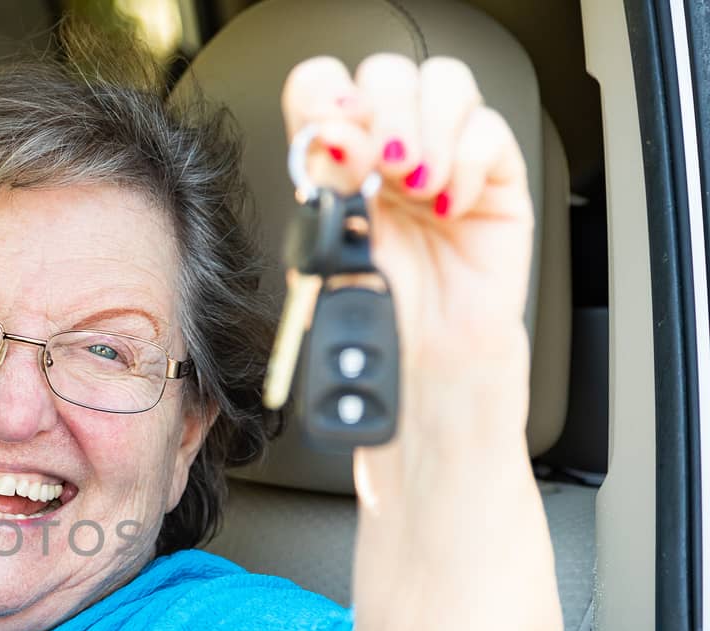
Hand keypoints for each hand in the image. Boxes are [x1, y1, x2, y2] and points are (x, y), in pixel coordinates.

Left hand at [281, 55, 533, 413]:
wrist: (421, 368)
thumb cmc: (372, 320)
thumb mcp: (327, 253)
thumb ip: (325, 188)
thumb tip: (329, 134)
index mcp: (339, 163)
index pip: (325, 87)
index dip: (326, 93)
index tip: (330, 130)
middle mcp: (390, 153)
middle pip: (387, 72)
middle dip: (380, 109)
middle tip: (377, 165)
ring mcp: (445, 161)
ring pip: (444, 83)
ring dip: (425, 126)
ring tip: (415, 185)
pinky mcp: (496, 183)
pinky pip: (490, 131)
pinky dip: (468, 159)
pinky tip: (449, 204)